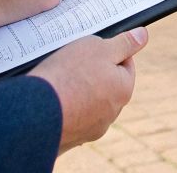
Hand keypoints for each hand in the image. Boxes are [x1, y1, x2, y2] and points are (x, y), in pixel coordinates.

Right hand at [30, 29, 147, 152]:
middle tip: (72, 63)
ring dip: (78, 93)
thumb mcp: (99, 47)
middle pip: (106, 85)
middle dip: (93, 74)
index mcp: (123, 90)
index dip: (109, 52)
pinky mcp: (69, 140)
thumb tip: (143, 36)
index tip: (93, 49)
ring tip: (59, 82)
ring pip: (87, 104)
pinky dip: (62, 110)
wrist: (34, 113)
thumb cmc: (68, 76)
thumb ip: (124, 42)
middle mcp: (111, 114)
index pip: (125, 64)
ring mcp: (90, 129)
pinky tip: (51, 101)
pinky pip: (69, 120)